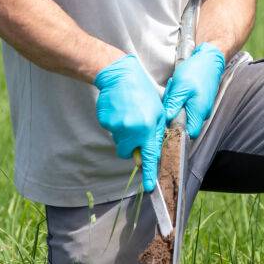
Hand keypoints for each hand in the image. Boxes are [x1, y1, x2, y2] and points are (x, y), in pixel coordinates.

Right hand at [94, 54, 166, 191]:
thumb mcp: (158, 111)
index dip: (148, 173)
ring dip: (125, 133)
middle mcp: (131, 130)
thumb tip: (151, 152)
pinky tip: (120, 111)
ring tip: (128, 114)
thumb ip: (156, 133)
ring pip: (120, 141)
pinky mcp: (105, 122)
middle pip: (129, 152)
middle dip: (132, 146)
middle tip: (136, 128)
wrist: (120, 77)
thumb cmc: (143, 93)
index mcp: (148, 128)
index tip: (149, 187)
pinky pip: (111, 131)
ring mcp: (116, 127)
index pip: (149, 157)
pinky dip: (116, 124)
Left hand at [162, 42, 225, 138]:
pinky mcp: (201, 101)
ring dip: (177, 104)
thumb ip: (173, 104)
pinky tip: (179, 88)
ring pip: (186, 114)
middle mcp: (203, 113)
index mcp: (198, 112)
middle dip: (174, 114)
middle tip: (170, 98)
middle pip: (185, 124)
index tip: (167, 122)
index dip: (177, 132)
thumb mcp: (180, 86)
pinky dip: (181, 99)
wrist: (209, 59)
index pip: (188, 134)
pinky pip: (188, 106)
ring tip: (175, 89)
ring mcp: (202, 107)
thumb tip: (167, 120)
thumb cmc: (196, 71)